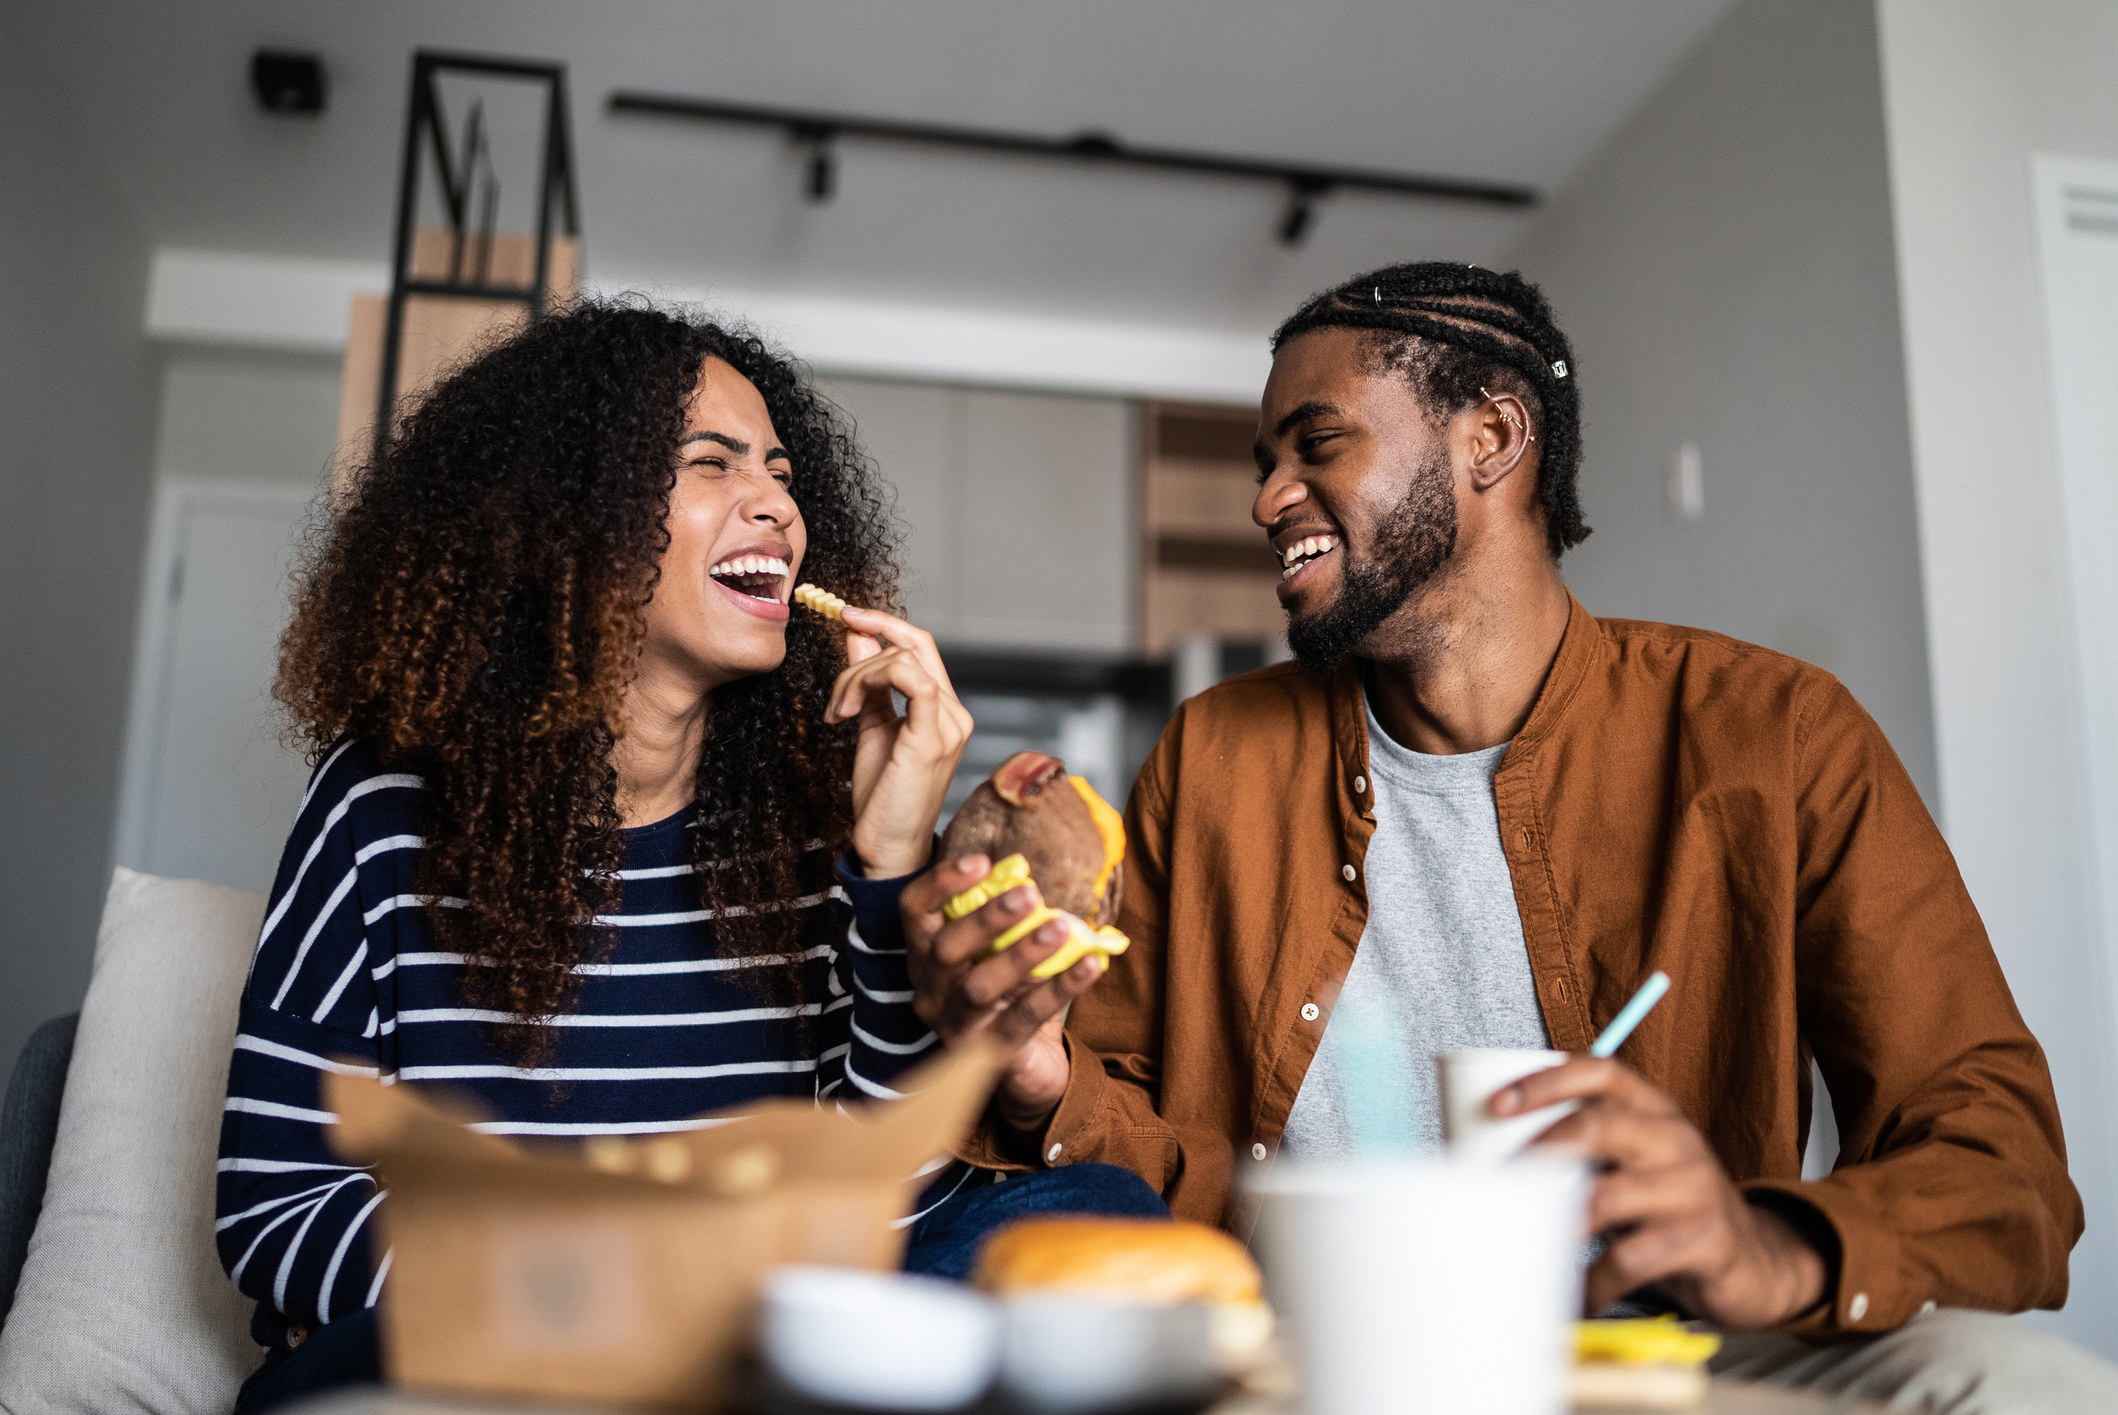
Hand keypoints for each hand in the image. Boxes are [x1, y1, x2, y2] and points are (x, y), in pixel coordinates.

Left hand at [824, 606, 973, 877]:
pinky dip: (874, 680)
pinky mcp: (933, 739)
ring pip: (904, 660)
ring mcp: (950, 725)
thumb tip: (857, 636)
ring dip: (857, 676)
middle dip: (861, 655)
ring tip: (839, 712)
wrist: (887, 847)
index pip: (921, 645)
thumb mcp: (871, 725)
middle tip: (835, 697)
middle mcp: (955, 713)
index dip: (885, 622)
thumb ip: (869, 682)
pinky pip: (914, 681)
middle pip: (912, 645)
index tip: (847, 614)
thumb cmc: (882, 796)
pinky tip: (850, 709)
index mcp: (944, 709)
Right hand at [899, 855, 1108, 1138]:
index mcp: (926, 956)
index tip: (983, 862)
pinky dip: (1059, 988)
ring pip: (978, 988)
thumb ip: (1008, 918)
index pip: (914, 911)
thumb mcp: (1003, 951)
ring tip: (1061, 929)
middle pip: (944, 949)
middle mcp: (930, 991)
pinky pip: (1023, 1019)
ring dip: (1021, 954)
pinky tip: (1090, 966)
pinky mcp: (989, 1055)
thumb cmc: (1011, 993)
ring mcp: (955, 1027)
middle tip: (1029, 893)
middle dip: (987, 918)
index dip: (941, 883)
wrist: (1027, 1066)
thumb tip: (1028, 877)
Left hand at [1498, 1057, 1828, 1327]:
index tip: (1497, 1104)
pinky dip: (1593, 1282)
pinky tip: (1576, 1295)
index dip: (1546, 1081)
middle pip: (1600, 1126)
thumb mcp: (1635, 1160)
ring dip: (1558, 1222)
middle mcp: (1675, 1139)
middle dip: (1542, 1148)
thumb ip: (1582, 1148)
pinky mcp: (1704, 1240)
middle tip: (1499, 1177)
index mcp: (1652, 1109)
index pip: (1601, 1071)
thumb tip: (1485, 1152)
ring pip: (1610, 1197)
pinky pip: (1632, 1260)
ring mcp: (1693, 1189)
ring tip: (1522, 1241)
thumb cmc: (1668, 1204)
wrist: (1754, 1259)